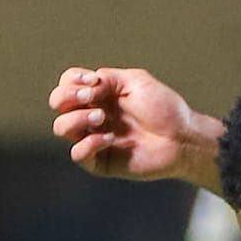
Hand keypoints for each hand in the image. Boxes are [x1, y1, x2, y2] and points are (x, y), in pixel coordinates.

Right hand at [47, 67, 220, 184]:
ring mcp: (95, 138)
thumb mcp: (135, 82)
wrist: (183, 137)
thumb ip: (107, 78)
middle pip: (57, 103)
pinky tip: (109, 139)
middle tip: (91, 97)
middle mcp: (92, 116)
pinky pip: (78, 154)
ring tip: (102, 117)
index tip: (93, 81)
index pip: (67, 85)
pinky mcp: (101, 162)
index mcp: (99, 96)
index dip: (72, 81)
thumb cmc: (164, 108)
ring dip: (77, 118)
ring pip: (61, 128)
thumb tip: (85, 87)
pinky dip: (88, 144)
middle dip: (67, 97)